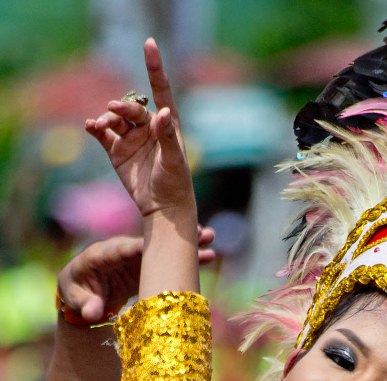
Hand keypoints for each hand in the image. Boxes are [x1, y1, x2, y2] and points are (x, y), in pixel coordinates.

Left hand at [57, 226, 215, 324]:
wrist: (84, 291)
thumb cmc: (77, 292)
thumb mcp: (75, 298)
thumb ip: (84, 305)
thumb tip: (93, 314)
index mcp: (101, 254)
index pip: (122, 249)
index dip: (140, 247)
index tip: (160, 245)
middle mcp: (122, 251)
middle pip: (149, 242)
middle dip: (172, 238)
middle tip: (199, 232)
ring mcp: (136, 257)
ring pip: (163, 249)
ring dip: (187, 245)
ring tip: (211, 241)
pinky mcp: (147, 266)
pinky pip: (169, 261)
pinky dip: (186, 260)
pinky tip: (208, 256)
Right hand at [85, 38, 193, 218]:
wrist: (163, 209)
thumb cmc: (175, 184)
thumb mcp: (174, 160)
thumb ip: (168, 135)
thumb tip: (164, 111)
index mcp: (166, 124)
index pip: (160, 91)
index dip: (155, 68)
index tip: (149, 45)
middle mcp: (148, 128)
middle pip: (132, 108)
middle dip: (122, 107)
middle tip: (114, 109)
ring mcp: (131, 139)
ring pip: (115, 120)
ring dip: (107, 118)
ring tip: (100, 124)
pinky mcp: (117, 152)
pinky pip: (103, 135)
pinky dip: (95, 128)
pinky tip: (90, 126)